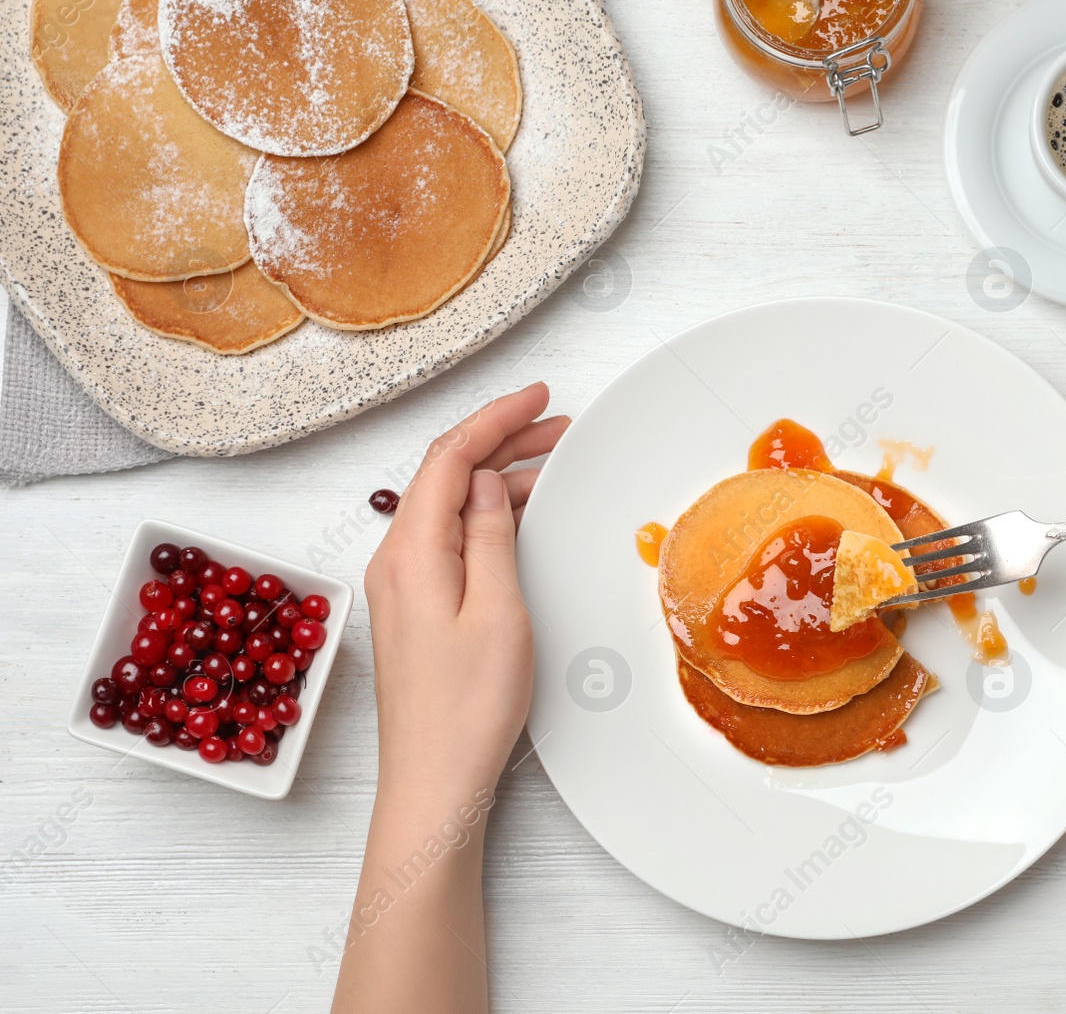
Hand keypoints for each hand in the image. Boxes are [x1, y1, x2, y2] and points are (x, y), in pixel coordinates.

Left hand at [363, 383, 569, 801]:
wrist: (433, 781)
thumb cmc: (466, 711)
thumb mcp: (497, 613)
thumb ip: (492, 537)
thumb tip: (490, 484)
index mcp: (412, 553)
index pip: (449, 459)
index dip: (494, 418)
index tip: (537, 395)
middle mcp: (397, 561)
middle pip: (446, 477)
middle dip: (502, 441)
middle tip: (558, 427)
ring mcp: (403, 585)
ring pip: (450, 507)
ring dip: (498, 478)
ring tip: (553, 465)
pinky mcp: (416, 608)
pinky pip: (450, 538)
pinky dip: (488, 515)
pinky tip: (520, 516)